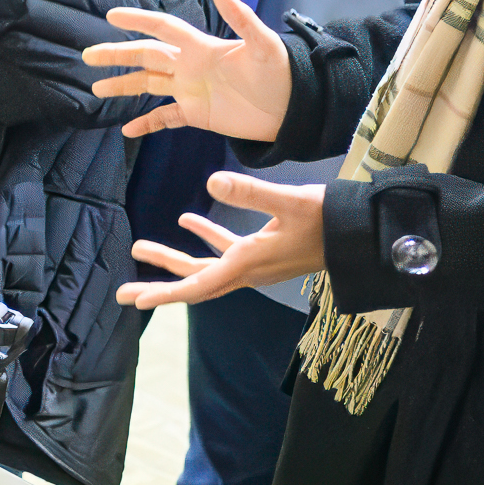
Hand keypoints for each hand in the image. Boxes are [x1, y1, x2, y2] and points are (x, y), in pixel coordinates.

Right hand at [86, 0, 295, 141]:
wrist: (292, 108)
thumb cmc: (280, 72)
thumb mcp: (263, 44)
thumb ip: (241, 18)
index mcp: (201, 47)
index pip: (162, 28)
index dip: (138, 20)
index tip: (112, 15)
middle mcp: (190, 66)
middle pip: (145, 56)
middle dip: (117, 54)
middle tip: (88, 55)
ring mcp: (190, 90)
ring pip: (148, 84)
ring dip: (123, 86)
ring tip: (96, 88)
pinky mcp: (197, 114)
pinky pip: (165, 118)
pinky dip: (146, 123)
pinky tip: (127, 130)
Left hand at [115, 172, 323, 308]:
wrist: (361, 234)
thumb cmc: (329, 219)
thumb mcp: (290, 202)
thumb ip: (250, 193)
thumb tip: (210, 183)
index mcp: (249, 263)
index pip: (199, 284)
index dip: (166, 293)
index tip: (137, 301)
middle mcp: (247, 269)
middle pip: (194, 281)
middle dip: (159, 285)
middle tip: (123, 293)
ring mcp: (255, 262)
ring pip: (206, 265)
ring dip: (174, 257)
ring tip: (139, 247)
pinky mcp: (263, 251)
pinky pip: (226, 250)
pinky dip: (205, 237)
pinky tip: (186, 220)